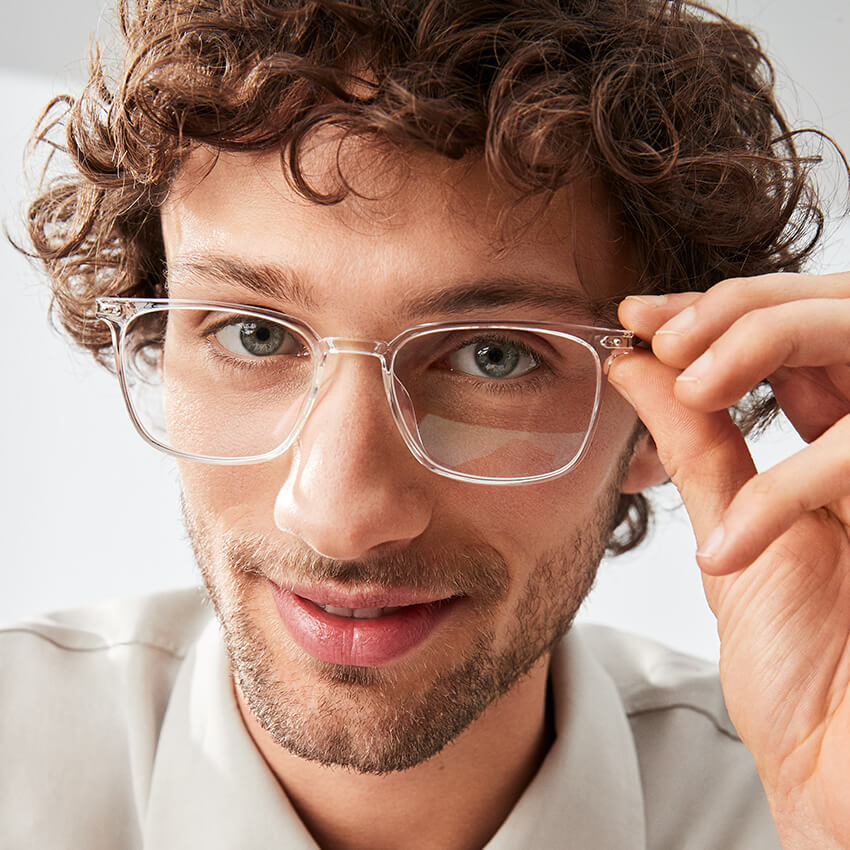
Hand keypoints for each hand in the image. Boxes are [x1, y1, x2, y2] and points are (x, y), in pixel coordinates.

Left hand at [608, 272, 849, 848]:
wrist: (841, 777)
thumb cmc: (803, 670)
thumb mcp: (733, 535)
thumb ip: (697, 445)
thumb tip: (639, 364)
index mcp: (842, 451)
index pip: (794, 336)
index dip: (721, 312)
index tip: (642, 316)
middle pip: (841, 315)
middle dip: (747, 308)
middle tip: (663, 327)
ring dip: (772, 342)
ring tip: (692, 382)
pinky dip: (785, 493)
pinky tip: (725, 543)